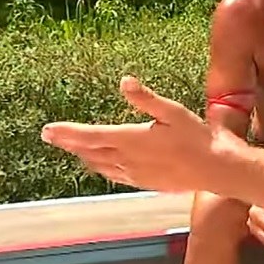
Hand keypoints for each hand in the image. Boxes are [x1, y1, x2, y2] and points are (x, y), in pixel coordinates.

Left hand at [40, 76, 213, 192]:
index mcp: (131, 139)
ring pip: (100, 165)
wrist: (215, 169)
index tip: (47, 130)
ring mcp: (134, 174)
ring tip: (73, 148)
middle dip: (69, 143)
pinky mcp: (144, 182)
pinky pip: (115, 176)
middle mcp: (128, 159)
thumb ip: (145, 98)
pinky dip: (102, 167)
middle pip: (89, 152)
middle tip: (51, 136)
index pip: (90, 136)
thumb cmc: (197, 137)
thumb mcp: (173, 111)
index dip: (67, 133)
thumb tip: (124, 81)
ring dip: (84, 156)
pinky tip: (102, 165)